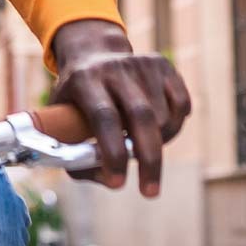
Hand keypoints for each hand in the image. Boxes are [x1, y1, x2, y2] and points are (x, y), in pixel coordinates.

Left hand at [50, 19, 191, 197]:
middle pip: (141, 116)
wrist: (91, 55)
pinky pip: (182, 104)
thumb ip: (78, 157)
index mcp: (82, 80)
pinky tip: (157, 127)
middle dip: (149, 160)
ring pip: (163, 116)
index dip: (113, 152)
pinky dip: (175, 125)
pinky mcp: (162, 64)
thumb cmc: (76, 100)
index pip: (103, 117)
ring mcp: (139, 64)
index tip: (118, 183)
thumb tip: (110, 181)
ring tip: (141, 146)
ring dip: (158, 143)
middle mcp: (112, 68)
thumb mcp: (63, 121)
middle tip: (149, 191)